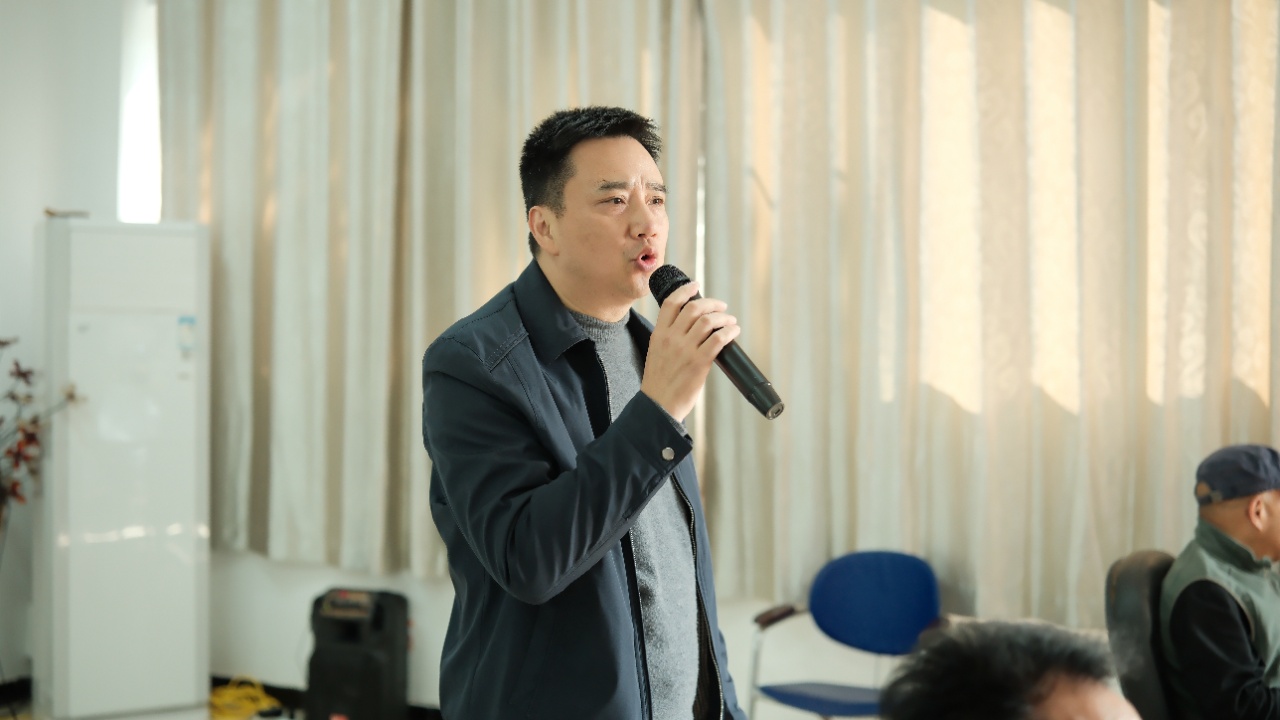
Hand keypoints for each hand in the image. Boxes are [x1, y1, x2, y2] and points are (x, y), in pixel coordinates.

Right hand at [639, 282, 740, 421]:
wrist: (658, 406)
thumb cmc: (659, 383)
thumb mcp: (656, 353)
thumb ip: (669, 338)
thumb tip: (691, 328)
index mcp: (659, 334)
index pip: (671, 303)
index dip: (685, 290)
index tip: (696, 285)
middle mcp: (671, 339)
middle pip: (694, 308)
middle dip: (712, 303)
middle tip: (722, 307)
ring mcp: (685, 350)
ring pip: (708, 321)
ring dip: (723, 317)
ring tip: (730, 320)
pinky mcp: (699, 363)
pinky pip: (718, 339)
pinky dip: (729, 331)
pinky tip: (734, 331)